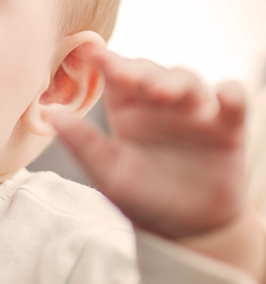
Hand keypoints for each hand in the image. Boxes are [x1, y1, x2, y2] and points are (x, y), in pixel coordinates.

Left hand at [53, 49, 265, 280]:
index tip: (96, 54)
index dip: (108, 62)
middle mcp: (158, 103)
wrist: (187, 229)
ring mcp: (194, 111)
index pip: (116, 75)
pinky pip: (234, 99)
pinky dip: (231, 93)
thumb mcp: (109, 174)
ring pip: (187, 80)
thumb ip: (85, 144)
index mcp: (126, 108)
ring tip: (166, 95)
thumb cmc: (142, 197)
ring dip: (178, 82)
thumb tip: (51, 116)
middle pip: (151, 72)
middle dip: (142, 71)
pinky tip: (223, 97)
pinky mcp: (227, 126)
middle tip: (133, 79)